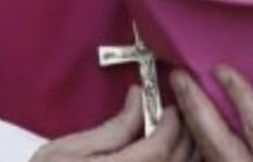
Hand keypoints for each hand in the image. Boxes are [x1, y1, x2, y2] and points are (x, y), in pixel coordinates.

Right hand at [30, 86, 195, 160]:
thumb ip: (112, 127)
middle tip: (179, 117)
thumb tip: (140, 97)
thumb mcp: (66, 151)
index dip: (172, 124)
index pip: (160, 149)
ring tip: (176, 138)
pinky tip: (167, 158)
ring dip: (185, 156)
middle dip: (186, 137)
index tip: (169, 107)